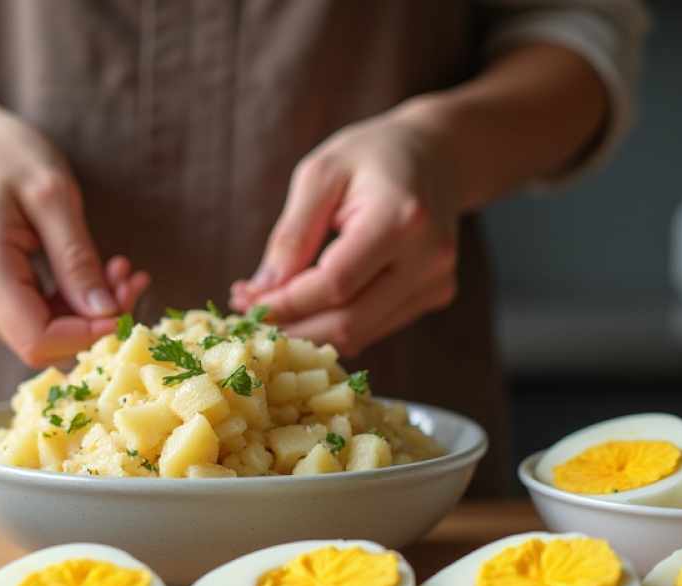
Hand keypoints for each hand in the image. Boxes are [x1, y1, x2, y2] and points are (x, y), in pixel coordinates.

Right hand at [0, 97, 148, 366]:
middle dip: (94, 320)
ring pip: (42, 334)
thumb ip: (77, 259)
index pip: (38, 340)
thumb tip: (106, 314)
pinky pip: (33, 319)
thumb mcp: (53, 194)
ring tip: (118, 269)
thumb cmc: (4, 154)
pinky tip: (95, 274)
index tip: (128, 301)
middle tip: (132, 278)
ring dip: (87, 312)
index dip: (88, 335)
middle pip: (42, 342)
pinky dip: (70, 304)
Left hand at [231, 105, 459, 355]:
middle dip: (292, 326)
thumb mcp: (320, 174)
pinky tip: (308, 306)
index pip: (335, 284)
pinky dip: (334, 325)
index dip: (286, 302)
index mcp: (401, 218)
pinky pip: (373, 327)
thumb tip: (258, 292)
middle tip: (250, 314)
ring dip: (308, 331)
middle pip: (348, 322)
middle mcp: (428, 257)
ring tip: (272, 308)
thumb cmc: (372, 156)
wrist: (438, 154)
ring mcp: (436, 281)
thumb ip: (291, 235)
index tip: (244, 300)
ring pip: (360, 334)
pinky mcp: (435, 295)